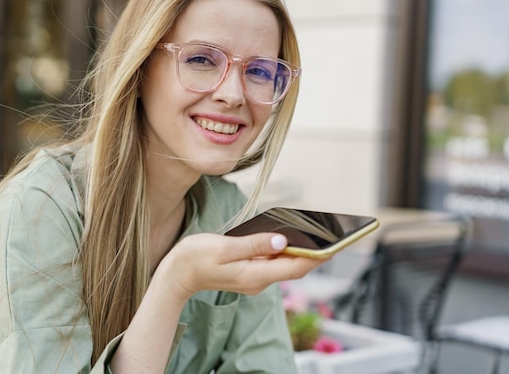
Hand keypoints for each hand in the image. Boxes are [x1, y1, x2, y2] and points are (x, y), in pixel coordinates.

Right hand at [155, 232, 326, 302]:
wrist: (177, 274)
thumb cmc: (196, 259)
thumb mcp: (224, 248)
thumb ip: (255, 244)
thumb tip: (283, 241)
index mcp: (255, 275)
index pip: (295, 267)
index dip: (317, 256)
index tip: (335, 245)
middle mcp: (259, 280)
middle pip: (294, 266)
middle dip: (313, 252)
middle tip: (332, 234)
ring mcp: (254, 278)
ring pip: (284, 264)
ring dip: (299, 250)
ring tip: (314, 232)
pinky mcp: (249, 272)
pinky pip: (272, 262)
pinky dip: (283, 251)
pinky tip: (287, 237)